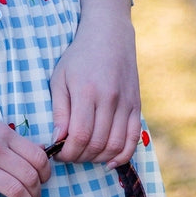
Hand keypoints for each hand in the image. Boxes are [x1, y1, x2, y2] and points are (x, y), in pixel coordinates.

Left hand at [50, 0, 141, 166]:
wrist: (109, 35)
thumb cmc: (79, 56)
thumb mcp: (60, 78)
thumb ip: (60, 110)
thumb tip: (58, 140)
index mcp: (87, 92)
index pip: (80, 136)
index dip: (68, 152)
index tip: (58, 153)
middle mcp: (109, 99)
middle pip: (98, 144)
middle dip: (80, 157)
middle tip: (69, 154)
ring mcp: (126, 103)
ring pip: (116, 145)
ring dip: (98, 158)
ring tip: (85, 154)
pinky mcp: (137, 106)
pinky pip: (134, 139)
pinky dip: (123, 155)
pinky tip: (109, 161)